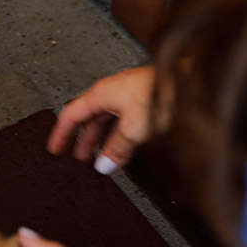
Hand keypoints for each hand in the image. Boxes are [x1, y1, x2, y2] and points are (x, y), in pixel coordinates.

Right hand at [47, 64, 165, 171]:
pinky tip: (124, 145)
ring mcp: (127, 95)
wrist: (190, 82)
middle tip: (78, 156)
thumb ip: (118, 148)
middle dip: (82, 139)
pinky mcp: (142, 99)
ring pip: (106, 119)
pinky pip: (122, 119)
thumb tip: (105, 164)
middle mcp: (111, 92)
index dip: (61, 134)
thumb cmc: (161, 92)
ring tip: (100, 155)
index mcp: (100, 94)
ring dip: (101, 138)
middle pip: (89, 118)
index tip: (56, 148)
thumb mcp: (134, 128)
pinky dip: (118, 134)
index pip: (70, 115)